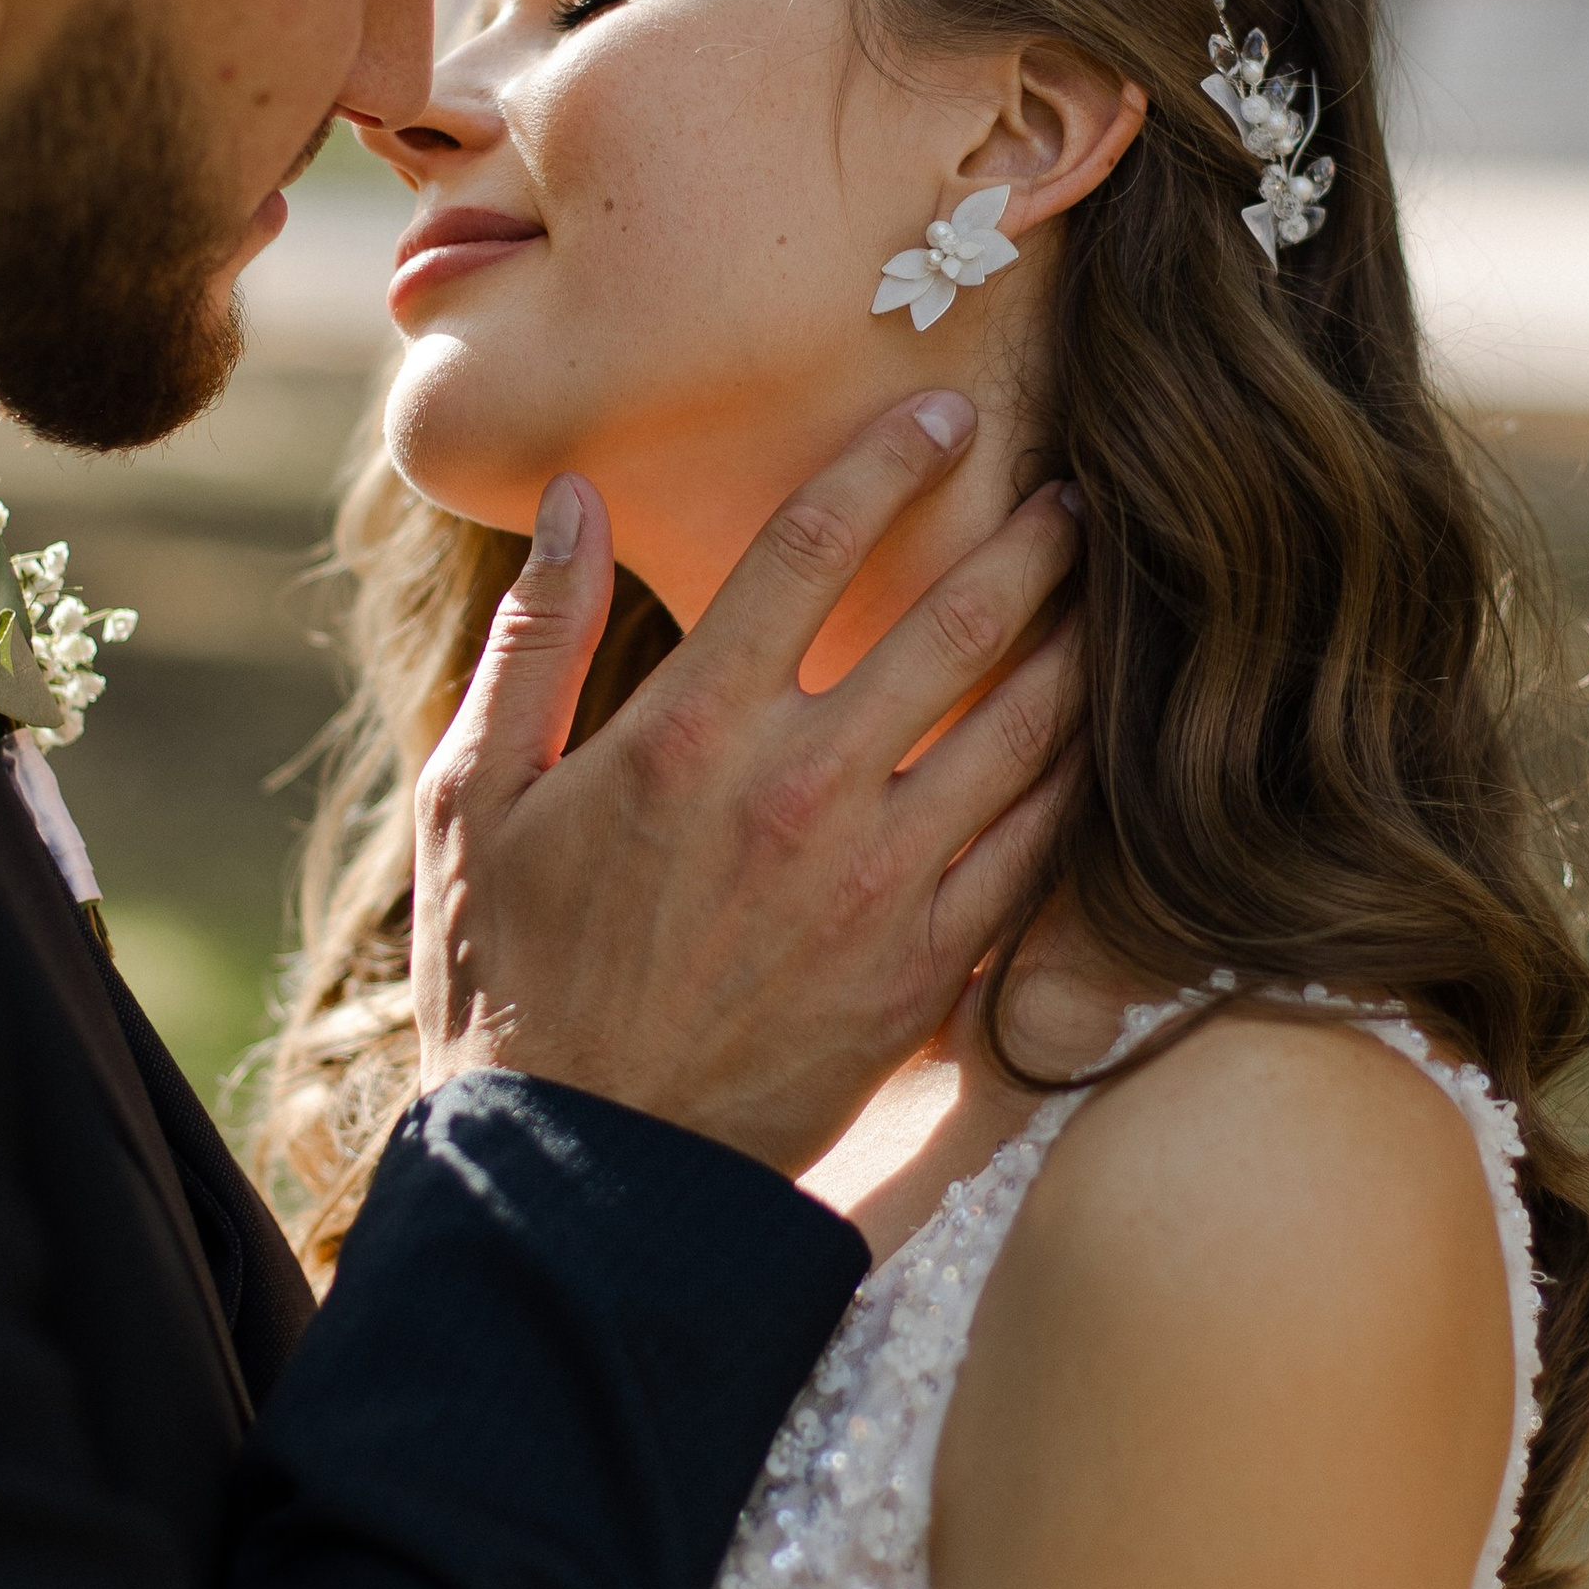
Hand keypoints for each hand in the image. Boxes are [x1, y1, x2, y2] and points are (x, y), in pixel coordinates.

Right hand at [410, 396, 1079, 1180]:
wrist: (584, 1175)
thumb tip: (575, 499)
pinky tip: (1094, 739)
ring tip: (1108, 593)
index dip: (886, 464)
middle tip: (1075, 491)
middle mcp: (802, 790)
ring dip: (1075, 645)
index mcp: (689, 733)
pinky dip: (1077, 778)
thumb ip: (536, 641)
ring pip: (1022, 728)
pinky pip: (1036, 846)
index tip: (942, 413)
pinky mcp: (929, 965)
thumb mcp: (480, 800)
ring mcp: (880, 881)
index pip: (808, 550)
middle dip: (1027, 541)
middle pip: (954, 623)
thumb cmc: (512, 980)